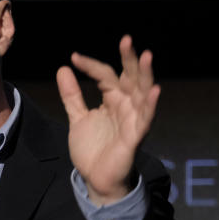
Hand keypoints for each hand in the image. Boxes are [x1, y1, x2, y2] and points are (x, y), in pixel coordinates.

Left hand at [56, 35, 160, 203]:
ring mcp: (132, 120)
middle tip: (126, 40)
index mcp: (112, 99)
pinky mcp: (135, 136)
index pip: (104, 75)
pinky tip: (155, 91)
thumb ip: (72, 95)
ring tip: (146, 56)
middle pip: (130, 78)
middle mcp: (126, 106)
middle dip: (129, 59)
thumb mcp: (77, 118)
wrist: (95, 179)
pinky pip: (146, 118)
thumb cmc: (92, 149)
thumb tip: (63, 68)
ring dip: (146, 75)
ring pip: (143, 93)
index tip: (74, 58)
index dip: (90, 66)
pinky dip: (151, 105)